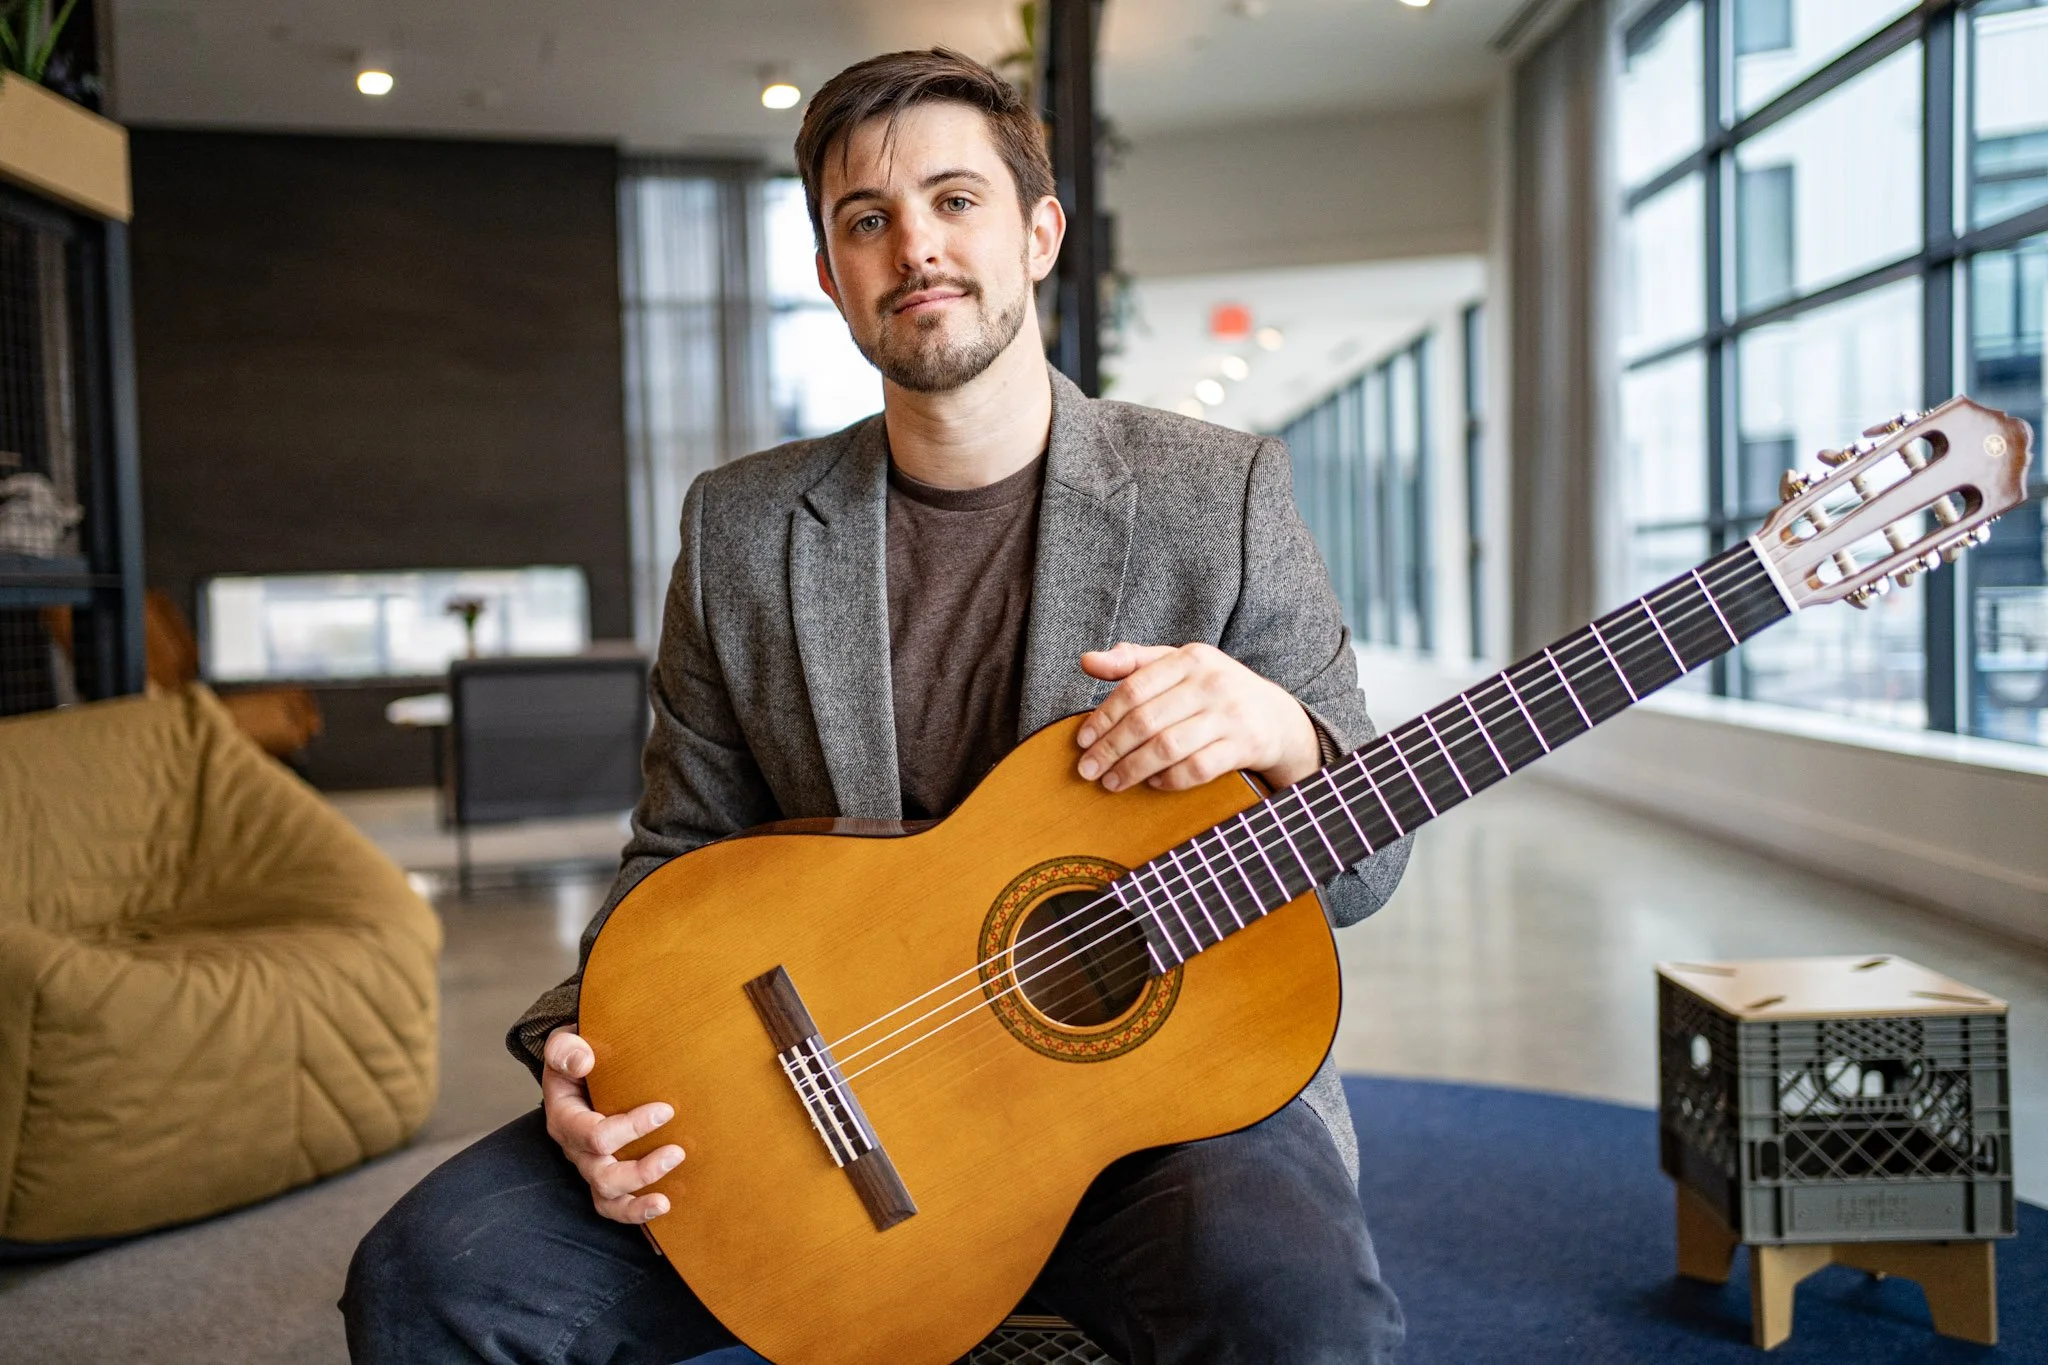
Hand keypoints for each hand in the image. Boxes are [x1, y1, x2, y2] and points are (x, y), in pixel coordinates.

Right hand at [542, 1027, 683, 1223]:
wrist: (579, 1067)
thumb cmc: (579, 1055)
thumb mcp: (565, 1044)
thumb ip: (566, 1048)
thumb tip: (582, 1062)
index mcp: (566, 1118)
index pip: (595, 1135)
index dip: (631, 1128)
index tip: (666, 1110)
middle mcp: (576, 1148)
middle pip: (601, 1174)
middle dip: (640, 1170)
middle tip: (677, 1152)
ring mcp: (590, 1165)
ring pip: (607, 1198)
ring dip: (638, 1199)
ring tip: (667, 1199)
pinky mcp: (605, 1175)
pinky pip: (614, 1206)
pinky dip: (635, 1215)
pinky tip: (663, 1209)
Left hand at [1075, 642, 1320, 792]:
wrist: (1277, 717)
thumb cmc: (1215, 691)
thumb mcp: (1180, 666)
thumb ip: (1134, 662)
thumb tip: (1086, 661)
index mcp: (1191, 658)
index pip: (1134, 689)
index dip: (1103, 718)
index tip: (1082, 741)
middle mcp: (1212, 682)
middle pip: (1146, 720)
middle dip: (1110, 749)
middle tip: (1088, 770)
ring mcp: (1230, 715)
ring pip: (1168, 747)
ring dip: (1133, 769)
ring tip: (1112, 783)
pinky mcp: (1245, 745)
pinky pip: (1198, 768)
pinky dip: (1170, 779)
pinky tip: (1153, 783)